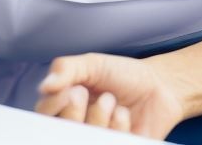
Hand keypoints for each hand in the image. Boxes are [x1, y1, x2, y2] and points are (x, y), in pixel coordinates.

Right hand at [35, 53, 183, 138]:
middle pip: (59, 133)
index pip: (42, 117)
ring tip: (111, 101)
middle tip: (85, 94)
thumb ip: (67, 69)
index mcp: (64, 108)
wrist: (159, 86)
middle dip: (73, 112)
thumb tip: (45, 85)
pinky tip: (125, 115)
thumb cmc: (123, 75)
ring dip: (98, 116)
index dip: (53, 106)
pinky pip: (109, 143)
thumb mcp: (93, 64)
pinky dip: (118, 126)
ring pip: (84, 139)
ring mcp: (94, 140)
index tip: (70, 89)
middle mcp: (76, 129)